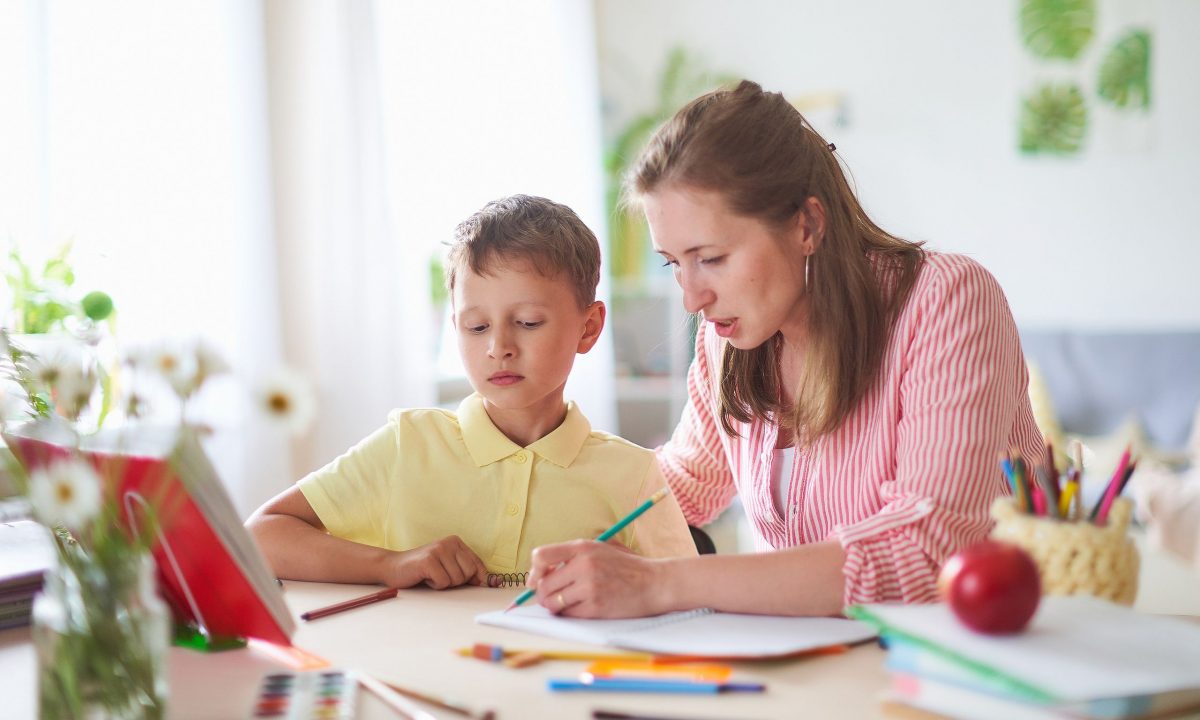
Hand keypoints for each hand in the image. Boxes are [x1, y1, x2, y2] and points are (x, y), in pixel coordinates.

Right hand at [385, 536, 487, 589]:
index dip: (478, 579)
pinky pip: (443, 582)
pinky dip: (435, 585)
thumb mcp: (449, 567)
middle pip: (469, 573)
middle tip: (441, 575)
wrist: (394, 567)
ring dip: (444, 583)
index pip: (478, 565)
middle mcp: (449, 543)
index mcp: (456, 542)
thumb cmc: (424, 570)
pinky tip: (425, 577)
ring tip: (432, 575)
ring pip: (456, 579)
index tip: (478, 585)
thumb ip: (469, 572)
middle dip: (456, 581)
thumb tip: (494, 582)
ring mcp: (438, 550)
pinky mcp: (429, 560)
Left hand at [526, 540, 668, 617]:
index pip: (541, 556)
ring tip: (564, 603)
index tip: (535, 579)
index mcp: (583, 547)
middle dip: (543, 593)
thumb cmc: (625, 567)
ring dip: (554, 606)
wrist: (654, 583)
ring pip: (553, 602)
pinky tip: (581, 608)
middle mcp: (584, 565)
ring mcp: (589, 587)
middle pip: (544, 584)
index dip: (533, 570)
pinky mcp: (595, 607)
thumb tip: (539, 573)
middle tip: (550, 597)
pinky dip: (569, 614)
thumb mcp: (600, 549)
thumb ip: (572, 555)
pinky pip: (568, 614)